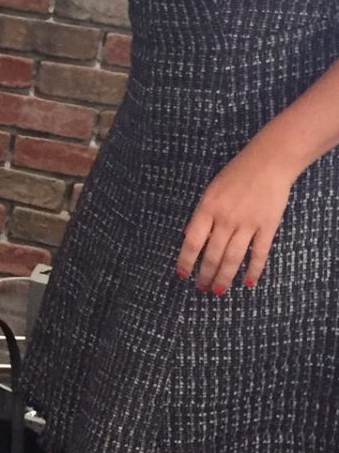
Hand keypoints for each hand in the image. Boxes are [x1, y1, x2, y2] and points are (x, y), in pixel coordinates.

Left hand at [176, 140, 296, 292]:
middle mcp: (226, 219)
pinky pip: (259, 253)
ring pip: (233, 258)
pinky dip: (254, 269)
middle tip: (201, 288)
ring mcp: (248, 224)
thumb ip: (200, 214)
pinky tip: (248, 282)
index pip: (193, 241)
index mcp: (208, 208)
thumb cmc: (236, 174)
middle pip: (213, 254)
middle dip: (205, 274)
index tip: (182, 275)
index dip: (186, 261)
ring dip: (224, 277)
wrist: (269, 161)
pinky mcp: (268, 226)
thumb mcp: (211, 190)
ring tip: (218, 291)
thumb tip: (187, 236)